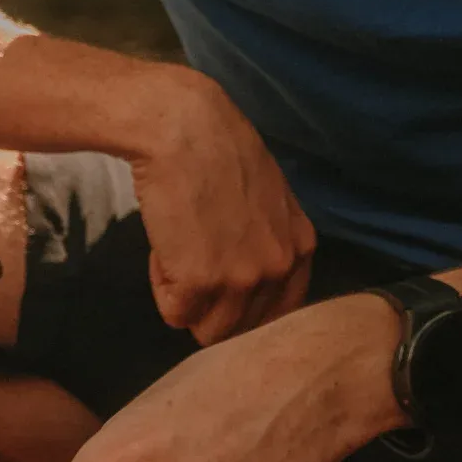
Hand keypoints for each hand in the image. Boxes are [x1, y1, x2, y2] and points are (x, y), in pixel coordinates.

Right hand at [129, 69, 316, 344]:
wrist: (183, 131)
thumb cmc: (215, 154)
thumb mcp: (267, 200)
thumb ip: (269, 243)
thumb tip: (248, 284)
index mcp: (299, 249)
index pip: (276, 315)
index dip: (241, 306)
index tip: (218, 284)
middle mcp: (278, 269)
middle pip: (241, 329)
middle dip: (212, 307)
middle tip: (192, 263)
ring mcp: (241, 279)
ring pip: (207, 330)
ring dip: (186, 300)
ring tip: (179, 254)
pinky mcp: (200, 283)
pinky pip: (174, 313)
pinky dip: (162, 287)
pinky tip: (165, 249)